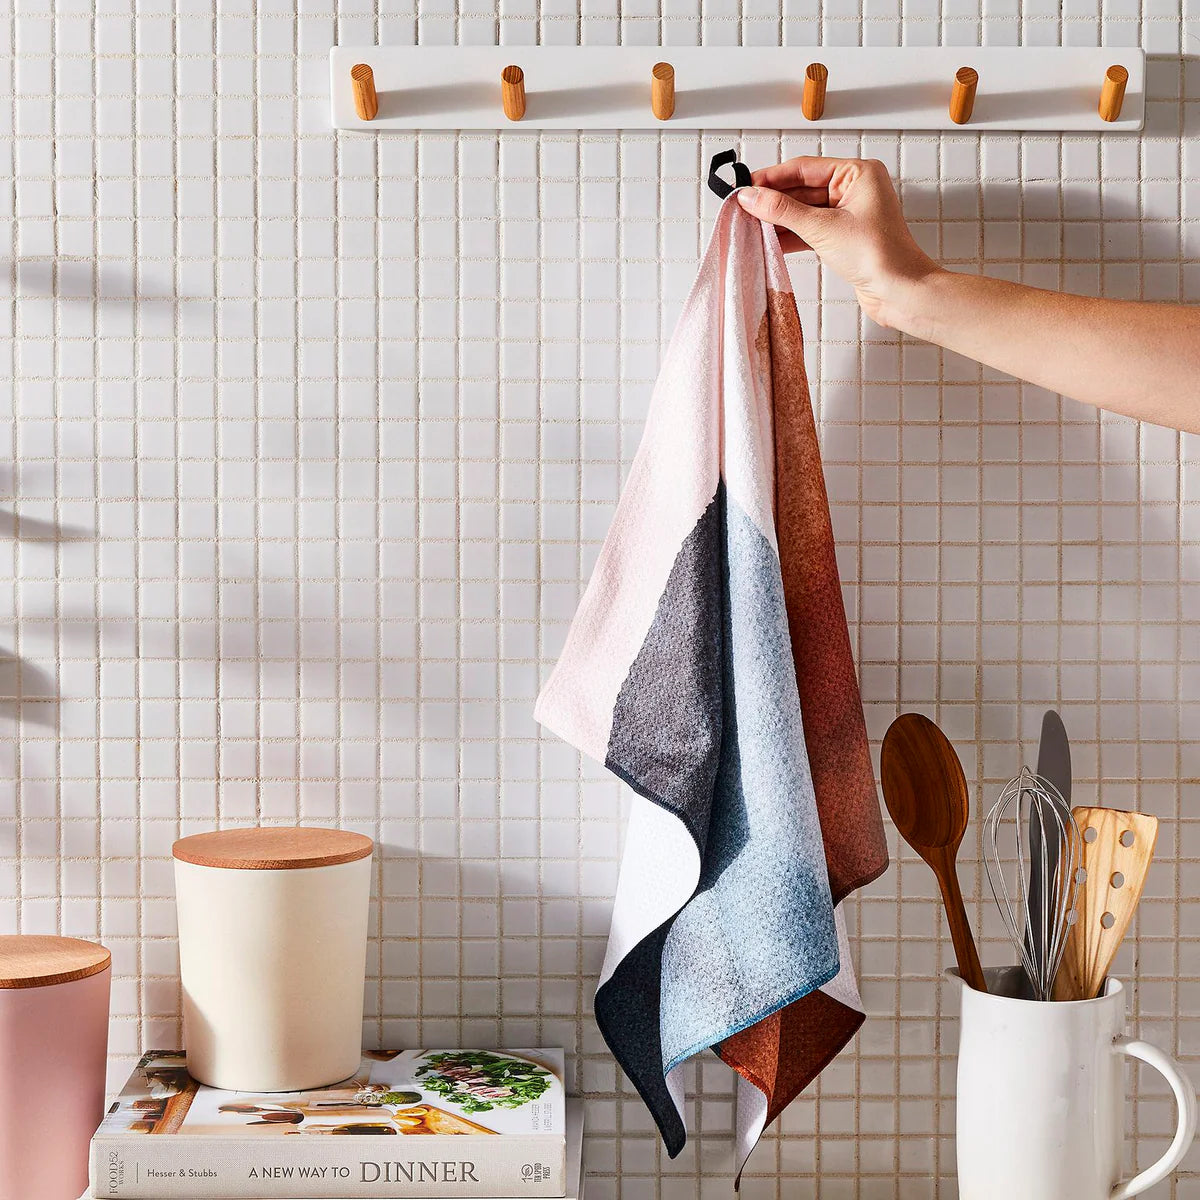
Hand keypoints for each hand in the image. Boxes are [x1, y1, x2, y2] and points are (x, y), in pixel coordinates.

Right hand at [736, 156, 939, 328]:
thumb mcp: (823, 228)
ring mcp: (849, 214)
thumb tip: (752, 197)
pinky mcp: (844, 237)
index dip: (772, 177)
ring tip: (751, 225)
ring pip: (805, 211)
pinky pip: (811, 229)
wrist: (899, 292)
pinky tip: (770, 240)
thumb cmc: (878, 256)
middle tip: (743, 208)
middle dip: (773, 200)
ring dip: (779, 220)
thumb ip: (783, 211)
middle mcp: (855, 189)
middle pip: (803, 189)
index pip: (804, 168)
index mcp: (858, 174)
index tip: (745, 185)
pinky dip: (791, 235)